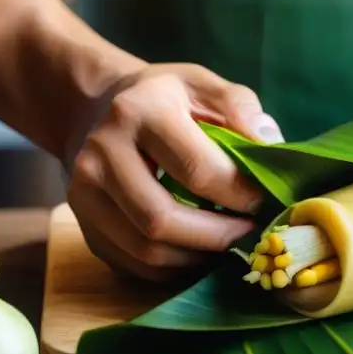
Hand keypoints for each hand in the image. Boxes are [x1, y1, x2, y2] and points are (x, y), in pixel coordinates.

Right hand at [66, 64, 283, 282]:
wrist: (98, 106)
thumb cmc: (165, 98)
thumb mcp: (203, 85)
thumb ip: (240, 108)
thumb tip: (270, 146)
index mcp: (142, 111)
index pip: (195, 169)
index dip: (237, 194)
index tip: (263, 200)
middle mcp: (103, 152)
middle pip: (161, 218)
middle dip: (217, 236)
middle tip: (250, 234)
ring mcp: (84, 191)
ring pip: (144, 249)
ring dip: (196, 257)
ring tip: (228, 245)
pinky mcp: (83, 221)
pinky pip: (131, 262)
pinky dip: (172, 268)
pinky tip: (199, 252)